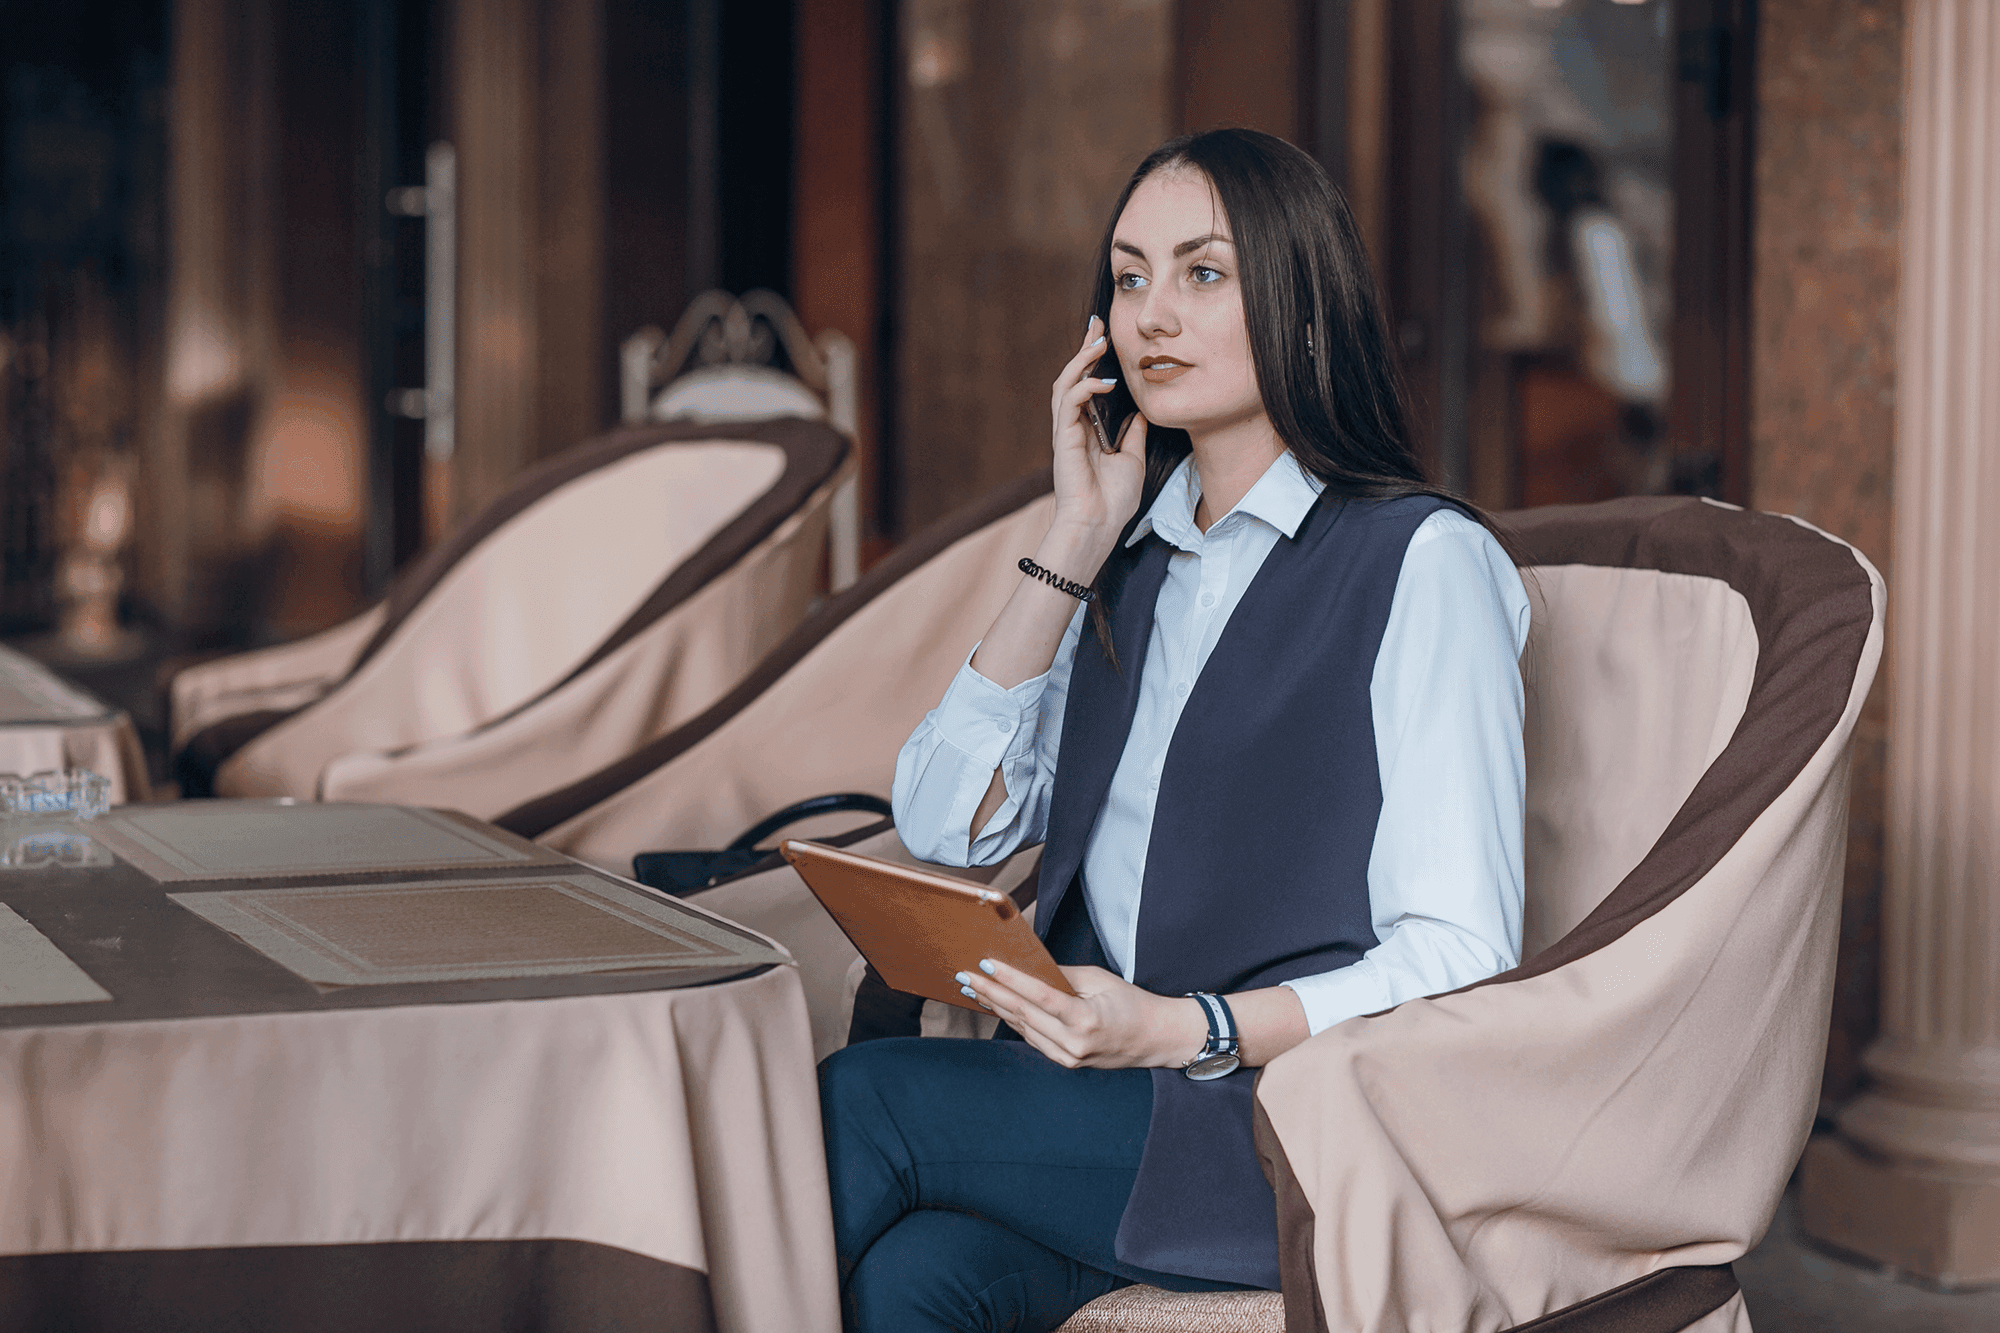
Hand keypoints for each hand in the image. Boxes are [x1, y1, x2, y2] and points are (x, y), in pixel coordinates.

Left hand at [953, 958, 1206, 1069]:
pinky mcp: (1066, 1063)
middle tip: (965, 976)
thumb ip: (1061, 976)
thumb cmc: (1129, 1002)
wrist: (1155, 1039)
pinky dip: (1015, 1021)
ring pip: (1023, 1028)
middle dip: (991, 993)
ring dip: (997, 1007)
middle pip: (1023, 1014)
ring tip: (975, 989)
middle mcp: (1074, 1043)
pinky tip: (999, 1007)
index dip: (1010, 979)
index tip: (986, 964)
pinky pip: (1033, 1039)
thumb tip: (1027, 967)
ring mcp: (1069, 1058)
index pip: (1038, 996)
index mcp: (1085, 1020)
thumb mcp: (1099, 980)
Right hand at [1047, 316, 1147, 563]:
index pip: (1087, 385)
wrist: (1098, 526)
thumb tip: (1140, 413)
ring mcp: (1066, 431)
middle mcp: (1073, 426)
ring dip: (1081, 360)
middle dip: (1083, 348)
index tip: (1104, 336)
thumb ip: (1133, 434)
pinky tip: (1103, 381)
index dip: (1093, 360)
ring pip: (1065, 384)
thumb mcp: (1133, 459)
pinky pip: (1068, 403)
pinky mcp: (1063, 438)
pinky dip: (1084, 387)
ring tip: (1097, 342)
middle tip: (1097, 325)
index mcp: (1087, 430)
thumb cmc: (1112, 500)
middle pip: (1072, 377)